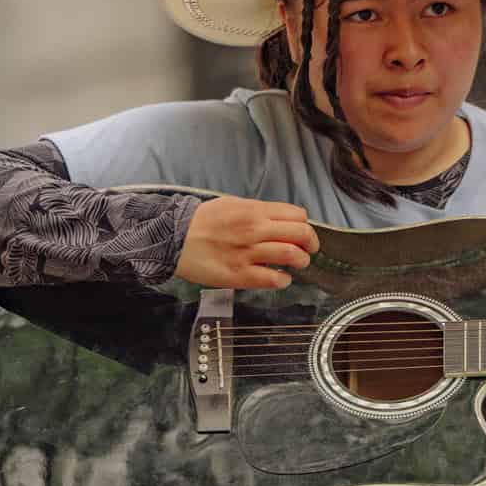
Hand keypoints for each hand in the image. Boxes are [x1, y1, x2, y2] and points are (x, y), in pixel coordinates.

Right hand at [174, 196, 319, 288]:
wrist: (175, 239)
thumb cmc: (201, 221)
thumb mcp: (231, 204)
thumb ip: (256, 211)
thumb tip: (277, 220)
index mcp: (254, 211)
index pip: (297, 215)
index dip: (305, 225)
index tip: (303, 233)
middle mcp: (255, 230)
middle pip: (300, 234)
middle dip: (311, 244)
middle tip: (308, 250)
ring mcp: (249, 254)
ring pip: (291, 256)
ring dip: (301, 261)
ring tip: (297, 264)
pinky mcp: (240, 275)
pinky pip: (273, 279)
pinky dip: (283, 280)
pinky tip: (281, 279)